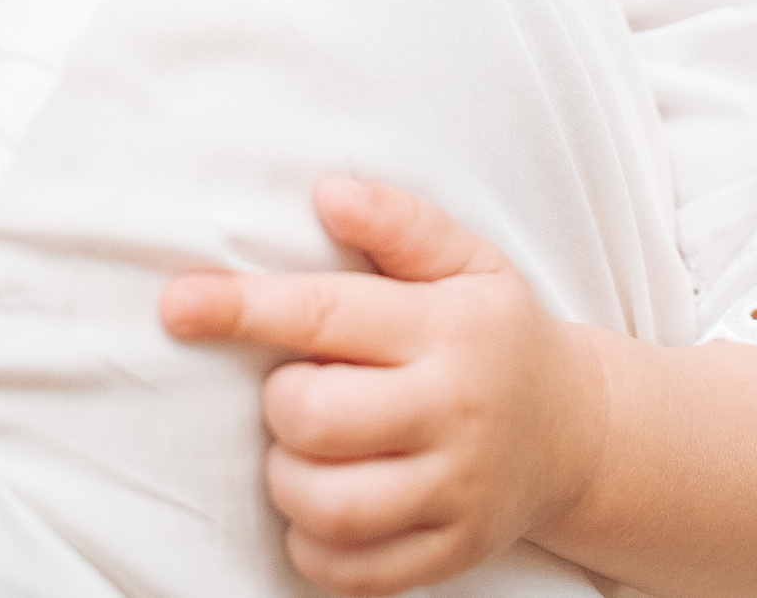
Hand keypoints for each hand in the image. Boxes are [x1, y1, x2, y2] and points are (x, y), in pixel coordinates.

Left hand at [158, 178, 608, 596]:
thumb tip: (330, 195)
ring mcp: (455, 491)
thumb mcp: (470, 261)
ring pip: (327, 506)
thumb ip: (401, 224)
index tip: (178, 303)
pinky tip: (325, 505)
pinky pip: (349, 571)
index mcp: (449, 329)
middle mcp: (454, 411)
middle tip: (302, 389)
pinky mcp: (449, 553)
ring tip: (309, 451)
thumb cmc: (496, 335)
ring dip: (289, 479)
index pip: (326, 314)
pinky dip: (313, 545)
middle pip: (315, 418)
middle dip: (281, 404)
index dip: (241, 308)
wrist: (578, 434)